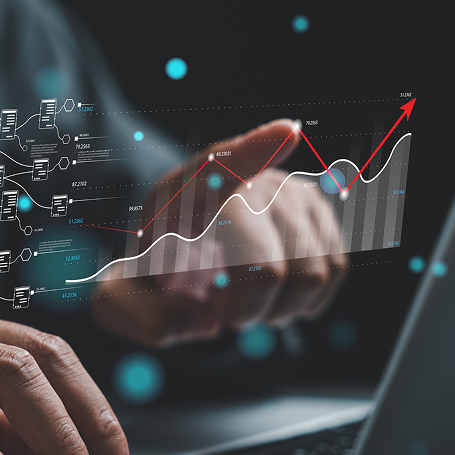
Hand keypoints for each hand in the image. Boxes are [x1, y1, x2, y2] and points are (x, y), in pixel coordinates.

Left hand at [92, 120, 346, 346]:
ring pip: (311, 273)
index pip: (218, 167)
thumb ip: (139, 317)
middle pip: (266, 267)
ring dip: (277, 309)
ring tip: (243, 296)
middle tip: (219, 306)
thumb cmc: (151, 273)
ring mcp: (289, 192)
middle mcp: (244, 181)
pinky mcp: (319, 213)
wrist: (181, 258)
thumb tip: (205, 321)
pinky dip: (304, 300)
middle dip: (245, 309)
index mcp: (183, 193)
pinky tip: (273, 293)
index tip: (285, 132)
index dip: (253, 151)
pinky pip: (334, 271)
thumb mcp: (120, 299)